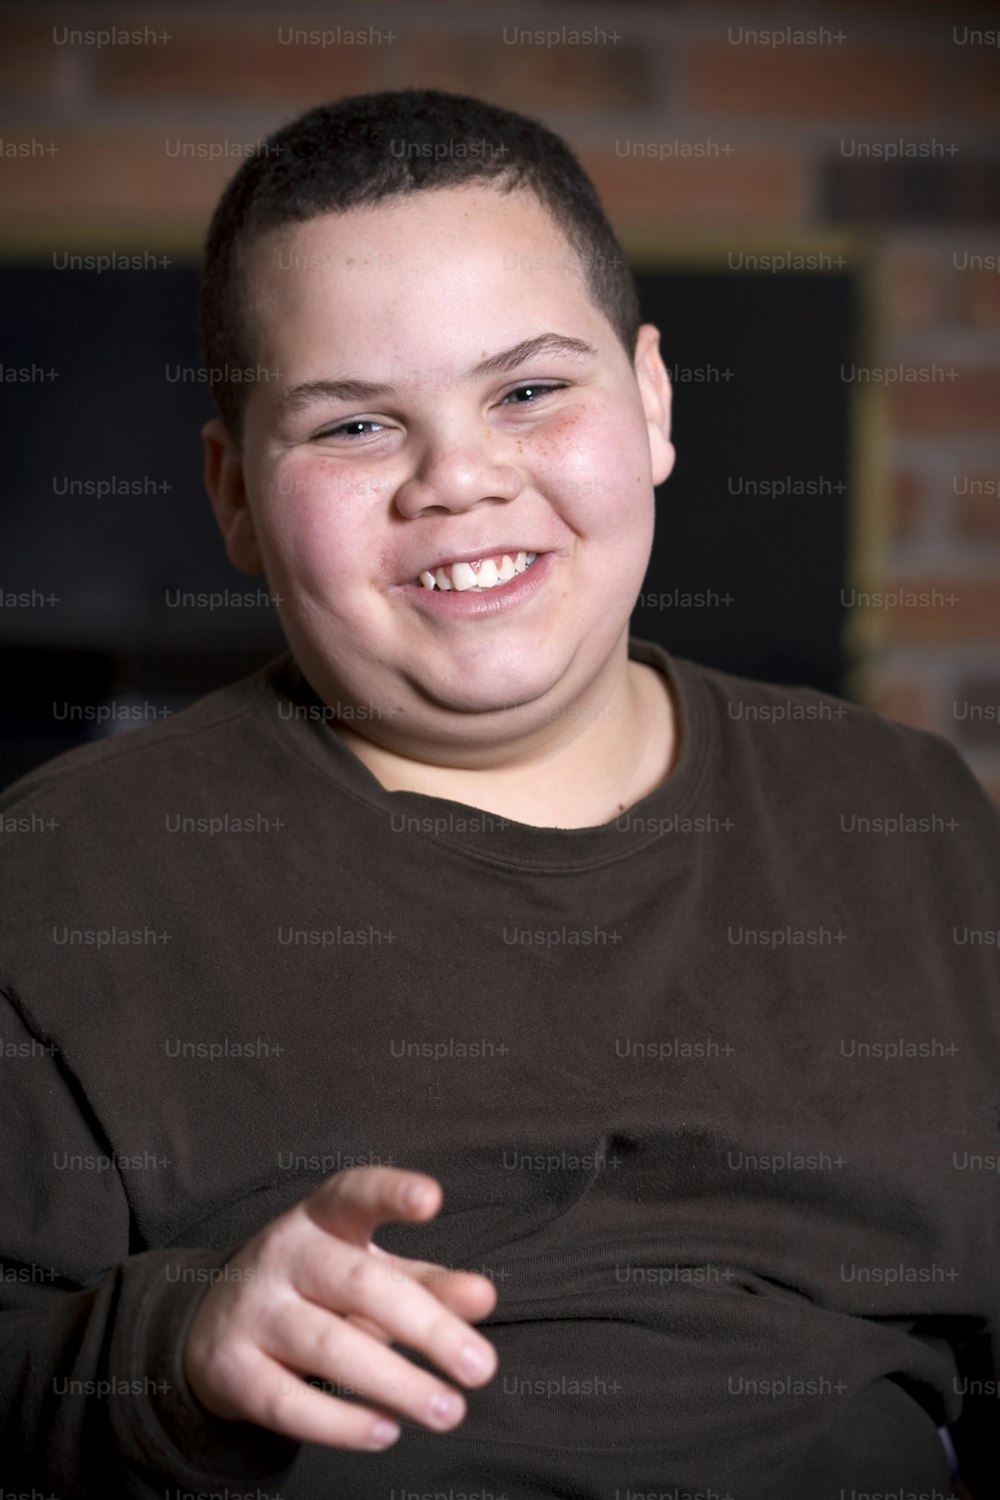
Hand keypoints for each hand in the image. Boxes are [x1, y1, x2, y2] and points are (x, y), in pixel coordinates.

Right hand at [182, 1167, 497, 1449]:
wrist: (212, 1325)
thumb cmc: (315, 1291)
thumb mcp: (369, 1273)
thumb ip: (427, 1284)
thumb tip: (483, 1297)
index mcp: (322, 1219)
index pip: (354, 1194)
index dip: (390, 1193)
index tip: (431, 1199)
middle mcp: (283, 1254)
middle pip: (359, 1284)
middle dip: (426, 1327)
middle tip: (482, 1368)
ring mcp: (253, 1310)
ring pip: (328, 1346)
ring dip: (396, 1383)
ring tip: (449, 1410)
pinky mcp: (231, 1369)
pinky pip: (287, 1402)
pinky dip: (339, 1423)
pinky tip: (385, 1431)